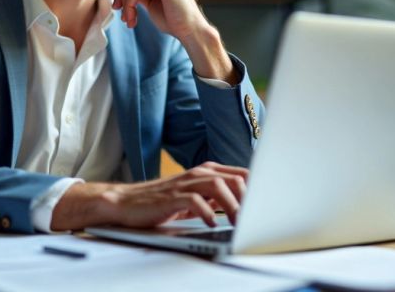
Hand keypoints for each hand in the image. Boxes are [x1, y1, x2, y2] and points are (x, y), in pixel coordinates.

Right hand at [50, 162, 248, 230]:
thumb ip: (216, 198)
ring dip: (233, 206)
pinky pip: (196, 201)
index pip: (242, 174)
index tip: (268, 206)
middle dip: (249, 199)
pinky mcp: (172, 197)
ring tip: (237, 223)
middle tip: (254, 219)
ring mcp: (185, 183)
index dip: (258, 190)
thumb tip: (244, 208)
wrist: (126, 203)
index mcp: (206, 172)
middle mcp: (198, 174)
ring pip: (219, 186)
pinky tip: (212, 223)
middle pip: (235, 178)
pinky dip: (208, 212)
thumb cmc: (161, 202)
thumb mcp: (194, 198)